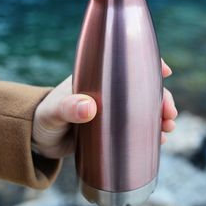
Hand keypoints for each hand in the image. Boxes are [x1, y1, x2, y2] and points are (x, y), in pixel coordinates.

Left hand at [32, 59, 177, 158]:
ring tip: (168, 129)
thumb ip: (68, 108)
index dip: (148, 63)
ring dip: (160, 116)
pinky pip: (136, 128)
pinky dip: (150, 132)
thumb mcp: (53, 112)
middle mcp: (108, 92)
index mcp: (96, 79)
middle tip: (170, 114)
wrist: (35, 141)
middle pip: (142, 89)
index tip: (166, 70)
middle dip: (161, 98)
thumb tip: (89, 108)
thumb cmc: (42, 119)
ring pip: (143, 109)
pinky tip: (160, 141)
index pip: (126, 63)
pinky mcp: (112, 130)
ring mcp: (111, 111)